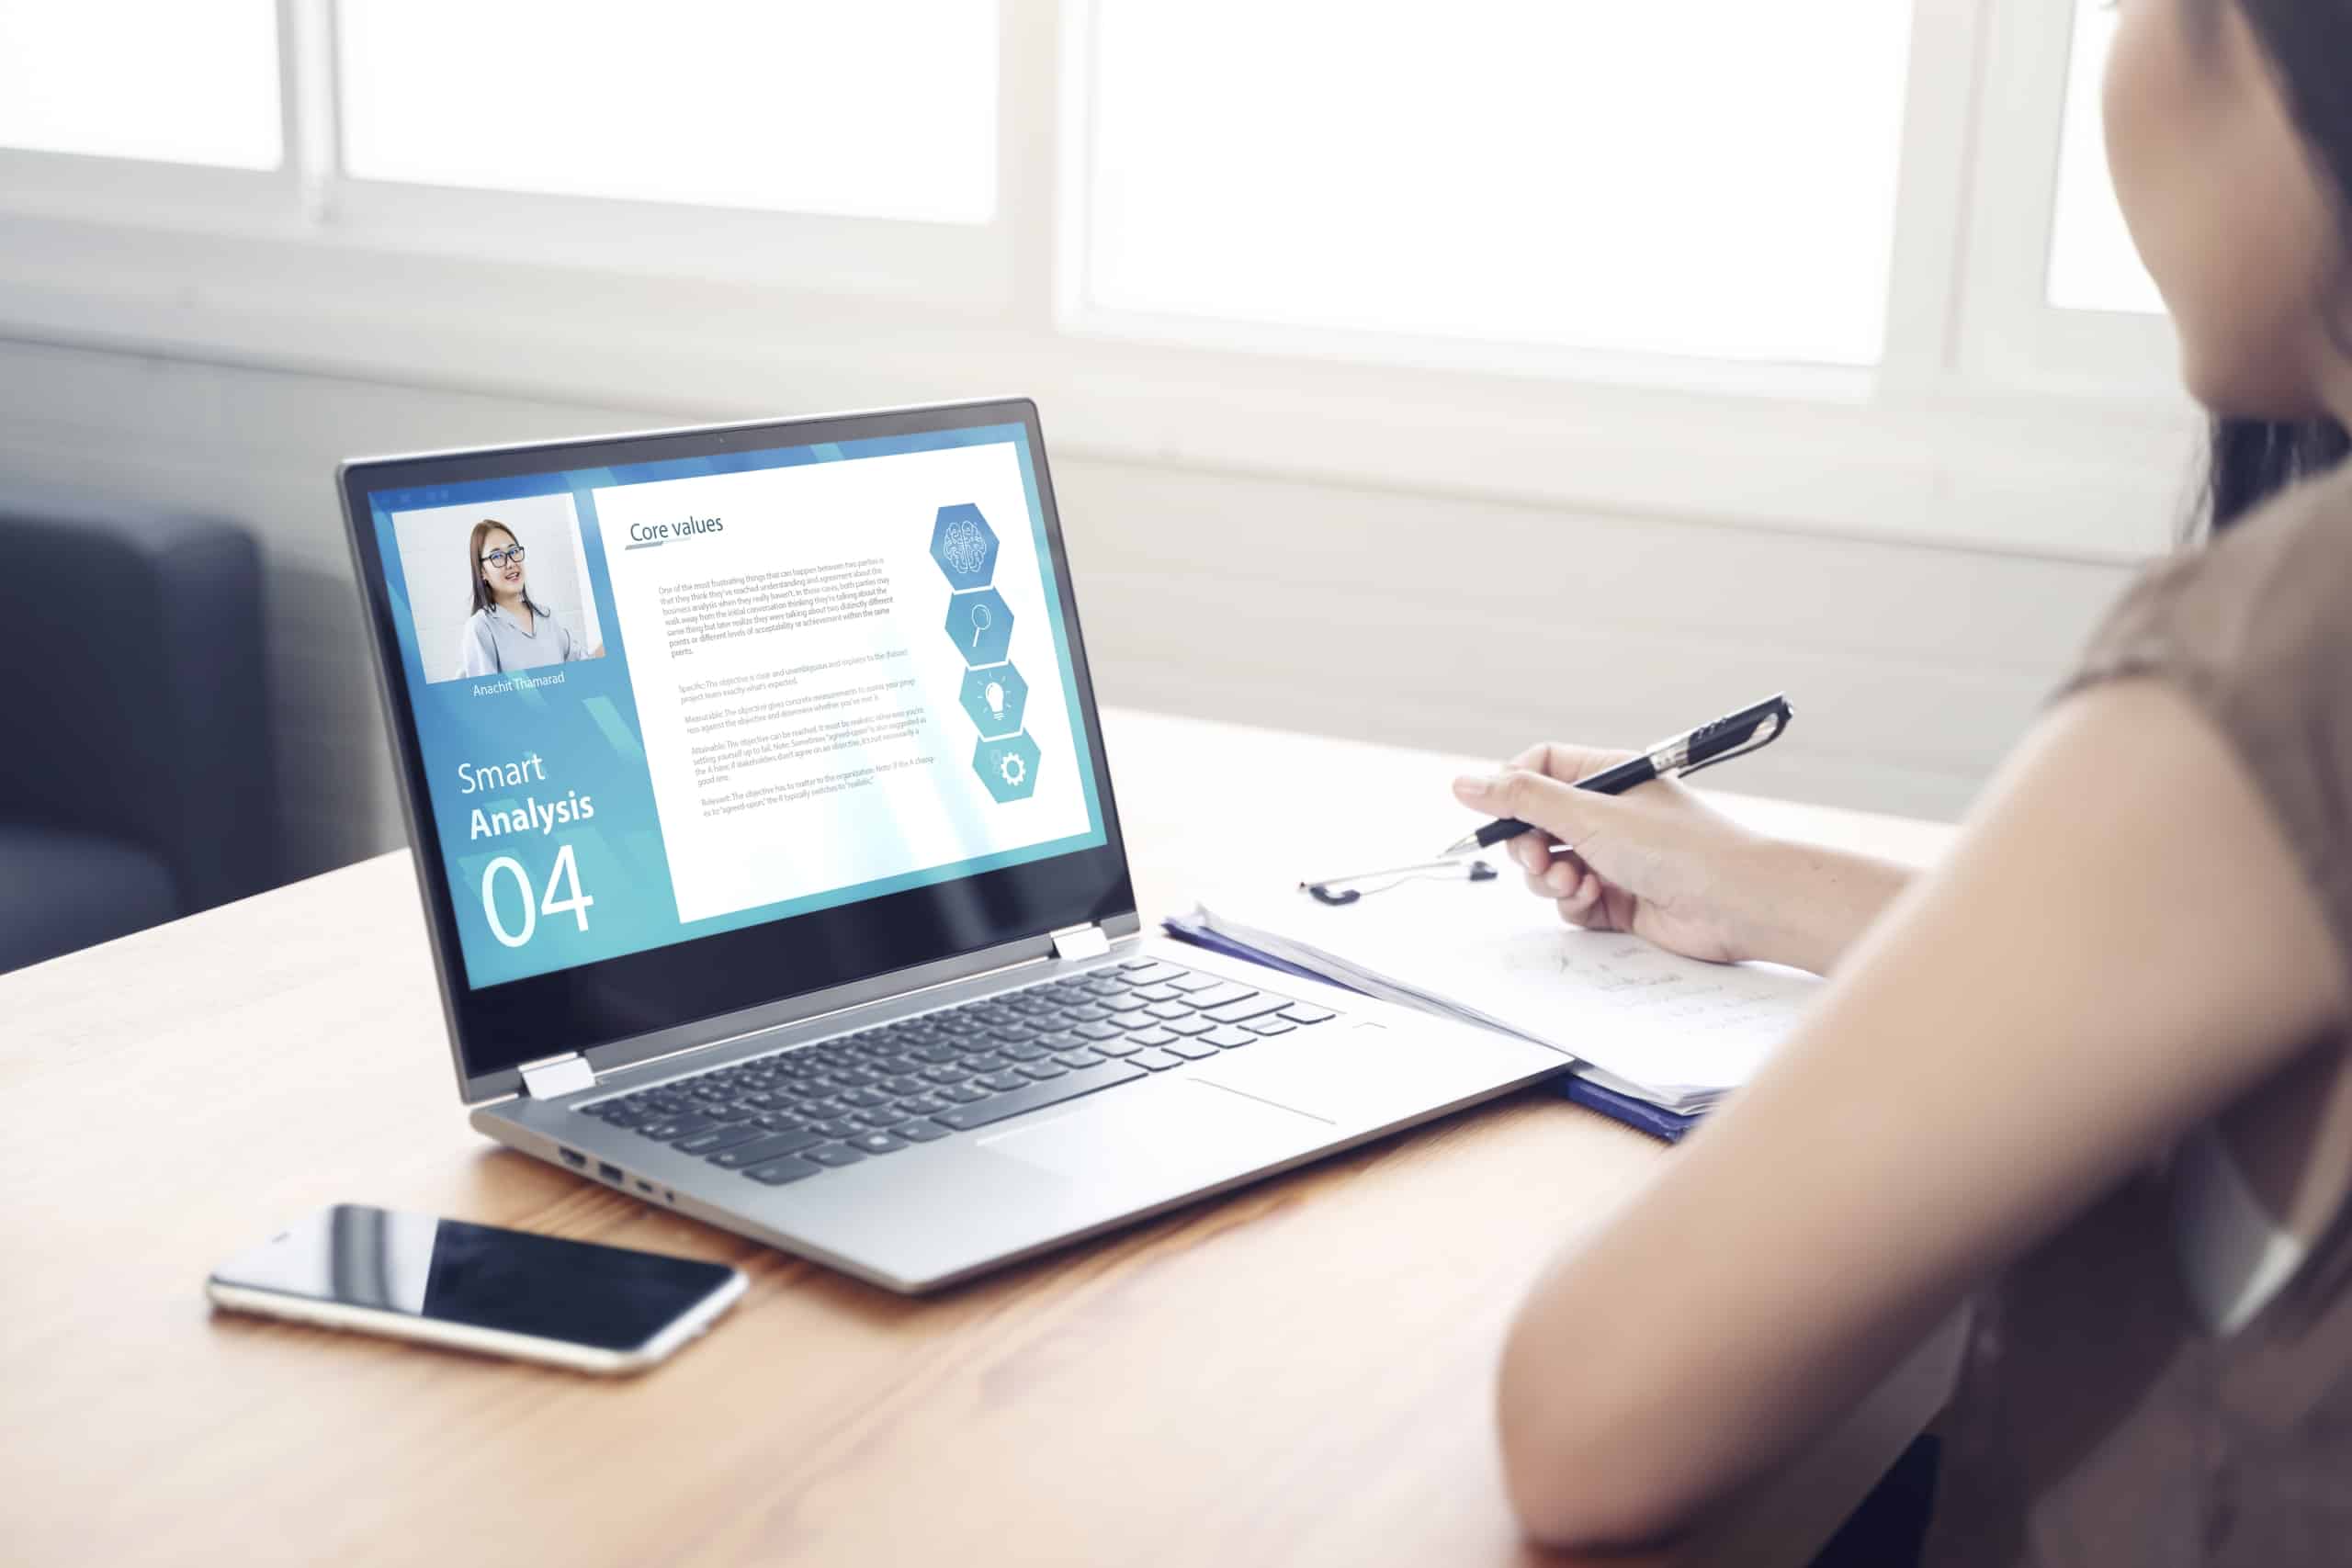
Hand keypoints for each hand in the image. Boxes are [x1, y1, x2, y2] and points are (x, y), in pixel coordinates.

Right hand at [1450, 741, 1778, 965]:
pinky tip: (1596, 901)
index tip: (1495, 814)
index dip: (1510, 790)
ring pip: (1549, 866)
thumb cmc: (1678, 847)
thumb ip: (1523, 800)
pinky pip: (1572, 900)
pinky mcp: (1619, 898)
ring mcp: (1613, 857)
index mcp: (1606, 777)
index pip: (1539, 768)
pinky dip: (1574, 904)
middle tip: (1539, 859)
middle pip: (1536, 823)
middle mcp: (1608, 814)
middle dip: (1528, 845)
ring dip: (1551, 878)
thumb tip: (1465, 782)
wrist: (1736, 904)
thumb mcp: (1590, 815)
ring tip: (1576, 883)